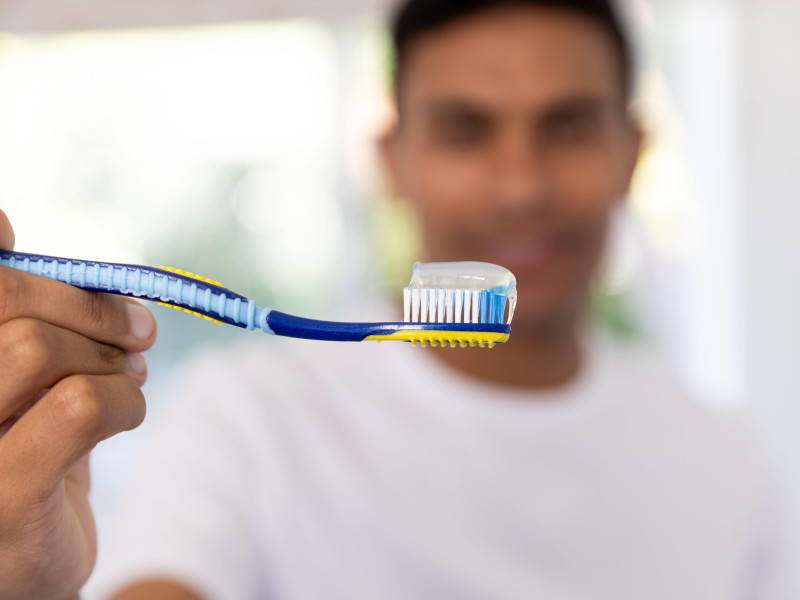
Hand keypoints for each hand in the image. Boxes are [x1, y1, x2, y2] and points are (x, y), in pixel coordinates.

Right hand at [0, 209, 156, 598]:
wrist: (23, 571)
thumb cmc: (19, 455)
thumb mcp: (15, 378)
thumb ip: (13, 311)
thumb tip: (0, 222)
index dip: (6, 253)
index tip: (45, 259)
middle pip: (1, 296)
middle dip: (86, 304)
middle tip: (139, 329)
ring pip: (37, 346)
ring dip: (109, 357)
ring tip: (129, 376)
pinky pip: (81, 405)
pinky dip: (125, 400)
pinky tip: (128, 413)